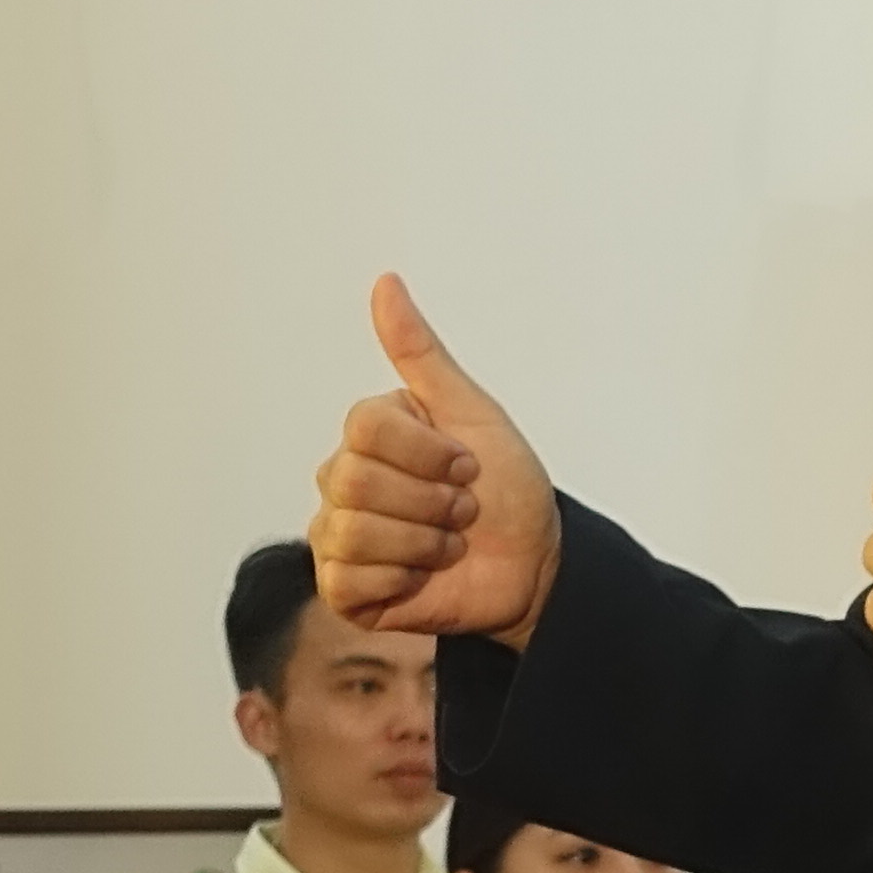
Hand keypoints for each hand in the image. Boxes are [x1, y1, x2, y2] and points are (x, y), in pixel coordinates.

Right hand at [315, 276, 561, 643]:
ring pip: (353, 531)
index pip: (365, 427)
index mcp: (369, 435)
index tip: (467, 465)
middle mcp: (342, 481)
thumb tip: (385, 282)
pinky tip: (423, 576)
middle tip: (463, 510)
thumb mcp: (473, 412)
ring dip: (424, 541)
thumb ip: (421, 353)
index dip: (429, 451)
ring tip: (449, 543)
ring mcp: (337, 536)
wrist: (534, 564)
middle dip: (431, 500)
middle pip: (356, 479)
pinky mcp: (343, 589)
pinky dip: (402, 579)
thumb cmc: (507, 488)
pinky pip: (348, 579)